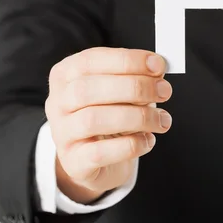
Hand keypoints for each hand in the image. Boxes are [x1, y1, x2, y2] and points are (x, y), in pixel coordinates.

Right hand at [45, 47, 172, 203]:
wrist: (96, 158)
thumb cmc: (111, 114)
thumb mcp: (120, 89)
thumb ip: (137, 76)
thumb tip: (158, 69)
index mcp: (66, 75)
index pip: (90, 60)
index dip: (127, 60)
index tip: (158, 65)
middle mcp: (57, 102)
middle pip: (88, 89)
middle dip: (134, 87)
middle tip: (165, 91)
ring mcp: (62, 134)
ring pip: (93, 120)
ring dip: (137, 117)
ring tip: (162, 120)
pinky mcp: (74, 162)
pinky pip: (100, 153)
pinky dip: (131, 145)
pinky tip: (148, 140)